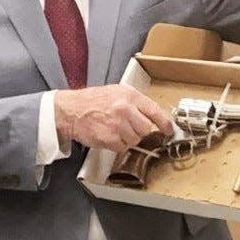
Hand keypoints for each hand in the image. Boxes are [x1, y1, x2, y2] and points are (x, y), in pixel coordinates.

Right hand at [54, 85, 174, 152]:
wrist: (71, 110)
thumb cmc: (92, 101)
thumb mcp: (116, 92)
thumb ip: (134, 102)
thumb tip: (151, 115)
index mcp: (129, 95)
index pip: (154, 110)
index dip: (164, 123)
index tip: (168, 130)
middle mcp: (125, 108)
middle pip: (146, 128)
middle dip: (139, 131)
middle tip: (128, 127)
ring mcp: (118, 124)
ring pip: (135, 139)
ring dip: (127, 138)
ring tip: (115, 130)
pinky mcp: (110, 138)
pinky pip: (122, 147)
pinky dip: (117, 145)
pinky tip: (108, 135)